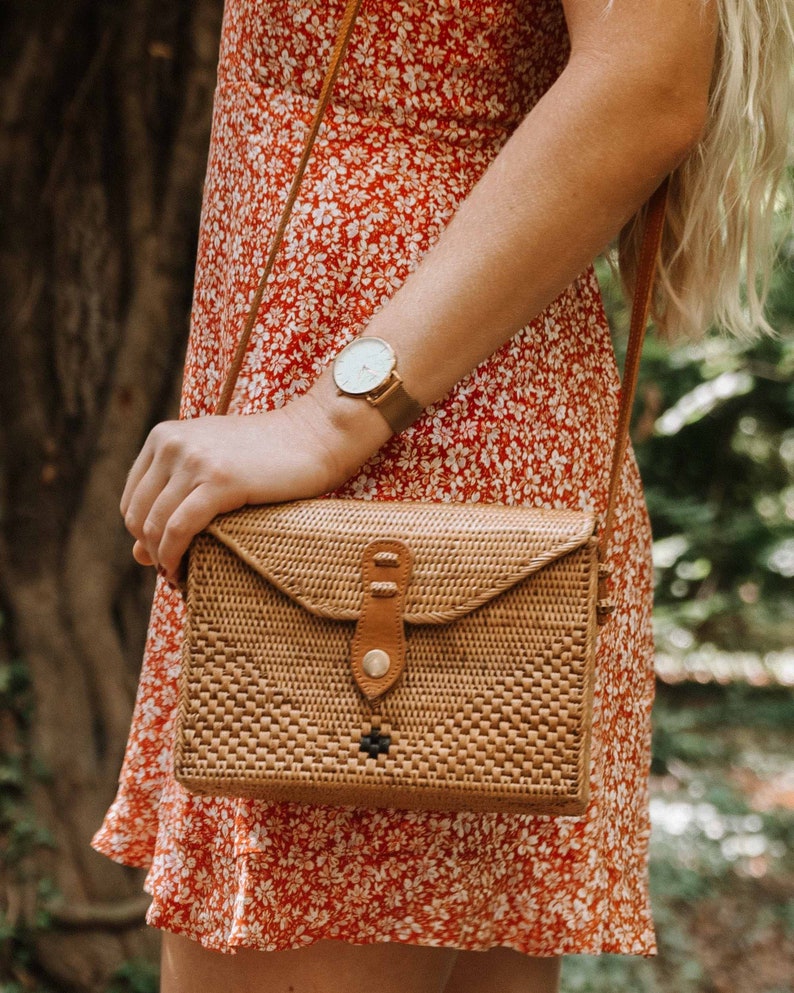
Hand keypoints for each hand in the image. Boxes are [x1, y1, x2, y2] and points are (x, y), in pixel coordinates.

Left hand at [120, 389, 361, 581]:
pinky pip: (179, 529)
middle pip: (138, 514)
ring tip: (178, 576)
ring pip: (155, 525)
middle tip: (172, 571)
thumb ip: (173, 499)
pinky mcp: (219, 481)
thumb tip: (138, 553)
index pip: (132, 499)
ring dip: (163, 558)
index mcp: (164, 436)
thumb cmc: (269, 456)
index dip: (143, 533)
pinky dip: (175, 556)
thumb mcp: (212, 467)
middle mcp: (172, 444)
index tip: (164, 553)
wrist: (315, 436)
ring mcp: (194, 461)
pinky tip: (183, 572)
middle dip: (151, 549)